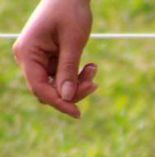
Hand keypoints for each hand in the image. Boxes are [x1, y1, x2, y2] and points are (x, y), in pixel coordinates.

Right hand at [12, 0, 96, 117]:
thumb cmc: (70, 12)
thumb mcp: (73, 42)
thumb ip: (68, 70)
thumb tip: (67, 97)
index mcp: (28, 53)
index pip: (40, 88)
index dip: (58, 103)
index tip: (78, 113)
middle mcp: (28, 58)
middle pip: (48, 90)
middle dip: (72, 91)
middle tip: (94, 83)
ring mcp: (39, 59)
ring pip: (58, 86)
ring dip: (78, 83)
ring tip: (94, 68)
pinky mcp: (49, 59)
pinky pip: (63, 77)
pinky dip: (77, 75)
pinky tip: (91, 66)